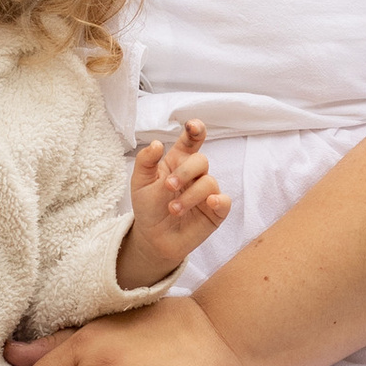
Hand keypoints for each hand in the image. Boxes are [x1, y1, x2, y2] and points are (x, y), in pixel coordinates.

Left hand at [123, 114, 231, 280]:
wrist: (153, 239)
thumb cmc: (148, 207)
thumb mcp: (140, 182)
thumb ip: (146, 161)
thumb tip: (157, 143)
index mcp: (178, 162)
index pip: (191, 141)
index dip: (195, 130)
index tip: (193, 126)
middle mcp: (195, 174)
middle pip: (201, 160)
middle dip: (185, 172)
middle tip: (168, 187)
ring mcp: (207, 192)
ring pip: (209, 182)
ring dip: (190, 196)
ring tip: (173, 210)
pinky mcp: (215, 210)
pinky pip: (225, 201)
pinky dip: (219, 200)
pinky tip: (209, 203)